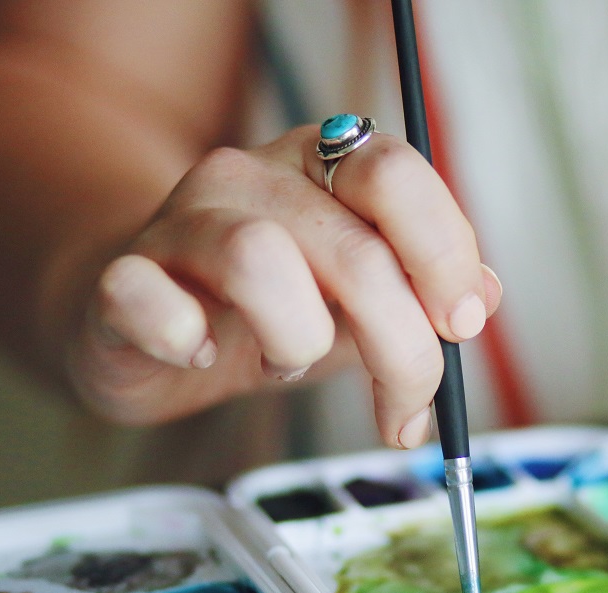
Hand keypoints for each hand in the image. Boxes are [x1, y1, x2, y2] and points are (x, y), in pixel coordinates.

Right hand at [66, 125, 501, 448]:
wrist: (147, 322)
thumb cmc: (267, 311)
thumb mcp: (362, 301)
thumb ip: (423, 293)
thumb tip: (487, 296)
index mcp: (320, 166)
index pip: (396, 176)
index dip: (444, 254)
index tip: (460, 326)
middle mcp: (250, 176)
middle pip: (353, 250)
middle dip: (402, 349)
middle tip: (405, 411)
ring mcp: (179, 221)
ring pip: (259, 262)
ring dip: (298, 341)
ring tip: (286, 361)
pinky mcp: (120, 277)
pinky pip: (147, 298)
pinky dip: (184, 339)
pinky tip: (199, 355)